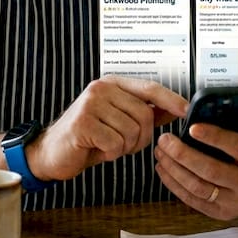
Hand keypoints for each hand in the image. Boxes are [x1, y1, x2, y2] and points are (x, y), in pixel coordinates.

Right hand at [29, 76, 186, 181]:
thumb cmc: (87, 137)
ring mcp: (91, 104)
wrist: (51, 152)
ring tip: (108, 145)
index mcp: (113, 84)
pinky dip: (111, 154)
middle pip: (144, 115)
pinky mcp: (83, 123)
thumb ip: (146, 111)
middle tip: (124, 144)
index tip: (186, 111)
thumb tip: (176, 108)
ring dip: (125, 147)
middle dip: (141, 138)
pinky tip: (98, 150)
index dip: (171, 100)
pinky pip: (115, 144)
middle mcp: (101, 88)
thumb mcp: (119, 120)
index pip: (150, 88)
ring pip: (132, 131)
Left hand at [154, 104, 237, 219]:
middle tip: (165, 139)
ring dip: (174, 169)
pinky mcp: (220, 213)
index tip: (192, 127)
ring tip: (161, 152)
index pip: (237, 147)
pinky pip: (192, 200)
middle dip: (183, 154)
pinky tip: (163, 169)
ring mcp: (234, 202)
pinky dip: (174, 184)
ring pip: (198, 187)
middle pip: (211, 170)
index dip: (214, 137)